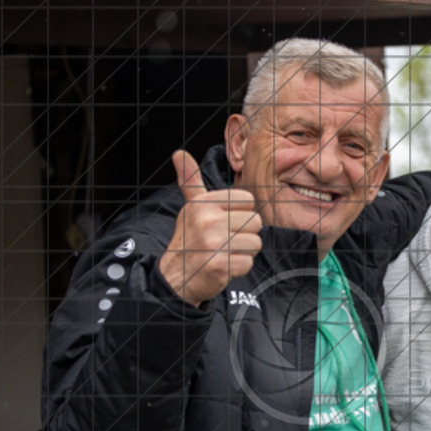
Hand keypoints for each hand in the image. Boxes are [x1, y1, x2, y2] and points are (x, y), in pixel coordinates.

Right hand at [158, 150, 262, 306]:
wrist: (175, 277)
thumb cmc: (189, 239)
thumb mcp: (190, 208)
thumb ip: (191, 181)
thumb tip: (179, 153)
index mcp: (204, 203)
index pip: (248, 200)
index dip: (241, 214)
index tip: (224, 223)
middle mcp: (207, 220)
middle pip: (255, 222)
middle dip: (244, 234)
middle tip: (224, 241)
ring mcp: (213, 243)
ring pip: (255, 243)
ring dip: (243, 252)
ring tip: (224, 253)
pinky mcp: (220, 265)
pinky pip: (248, 263)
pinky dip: (239, 268)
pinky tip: (223, 267)